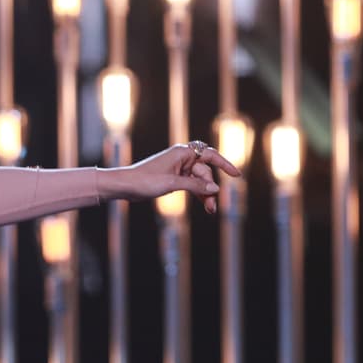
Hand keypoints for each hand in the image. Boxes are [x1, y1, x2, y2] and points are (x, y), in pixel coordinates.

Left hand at [103, 142, 240, 214]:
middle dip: (210, 188)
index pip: (210, 155)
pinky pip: (191, 185)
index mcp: (182, 153)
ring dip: (205, 194)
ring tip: (210, 210)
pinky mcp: (173, 179)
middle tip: (212, 206)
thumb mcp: (172, 184)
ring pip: (199, 181)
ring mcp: (178, 169)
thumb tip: (215, 188)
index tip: (236, 175)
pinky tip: (205, 205)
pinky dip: (198, 194)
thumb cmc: (145, 180)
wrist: (126, 186)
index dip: (224, 164)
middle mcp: (182, 158)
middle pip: (205, 172)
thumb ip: (195, 185)